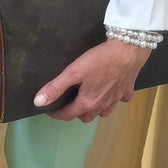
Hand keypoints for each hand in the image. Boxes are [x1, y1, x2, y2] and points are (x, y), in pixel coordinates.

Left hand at [34, 39, 151, 122]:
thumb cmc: (100, 59)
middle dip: (75, 112)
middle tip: (68, 101)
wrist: (129, 50)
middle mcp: (102, 105)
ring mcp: (116, 99)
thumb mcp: (74, 71)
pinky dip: (113, 99)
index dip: (55, 113)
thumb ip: (56, 87)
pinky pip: (119, 100)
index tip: (48, 109)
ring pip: (102, 112)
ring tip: (88, 99)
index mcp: (87, 102)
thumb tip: (38, 102)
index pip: (67, 115)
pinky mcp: (127, 90)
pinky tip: (111, 90)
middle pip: (85, 117)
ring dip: (94, 109)